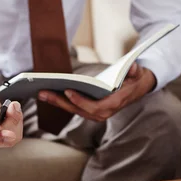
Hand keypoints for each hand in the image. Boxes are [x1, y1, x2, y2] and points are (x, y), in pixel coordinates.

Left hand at [37, 63, 155, 121]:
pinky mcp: (90, 109)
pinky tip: (49, 93)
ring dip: (57, 102)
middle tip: (43, 93)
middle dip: (60, 102)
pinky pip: (74, 107)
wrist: (138, 87)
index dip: (80, 101)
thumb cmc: (135, 78)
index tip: (67, 92)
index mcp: (114, 104)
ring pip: (74, 109)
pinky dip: (61, 101)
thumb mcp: (138, 73)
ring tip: (41, 93)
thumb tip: (134, 68)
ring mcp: (96, 113)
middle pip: (78, 110)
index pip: (94, 108)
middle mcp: (104, 112)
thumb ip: (135, 71)